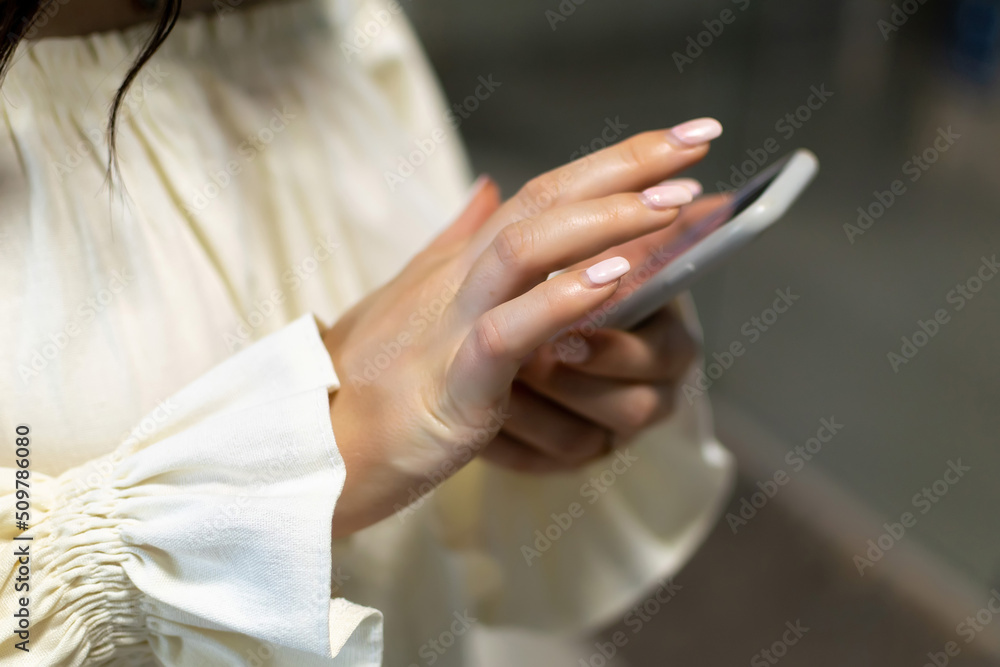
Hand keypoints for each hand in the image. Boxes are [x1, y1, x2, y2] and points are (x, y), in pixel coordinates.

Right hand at [321, 119, 721, 536]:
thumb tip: (489, 189)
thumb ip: (456, 242)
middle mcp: (459, 280)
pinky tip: (610, 282)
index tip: (678, 140)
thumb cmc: (366, 380)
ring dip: (601, 222)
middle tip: (694, 142)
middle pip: (543, 199)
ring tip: (667, 205)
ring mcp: (452, 325)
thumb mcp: (415, 298)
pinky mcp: (452, 382)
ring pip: (525, 248)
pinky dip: (560, 301)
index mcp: (461, 264)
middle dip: (624, 166)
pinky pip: (507, 332)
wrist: (309, 444)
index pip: (543, 191)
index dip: (612, 160)